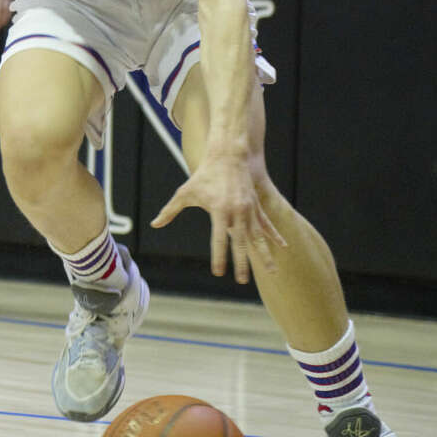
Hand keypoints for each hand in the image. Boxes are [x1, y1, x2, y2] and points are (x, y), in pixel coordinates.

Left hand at [151, 154, 285, 283]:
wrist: (227, 155)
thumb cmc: (204, 175)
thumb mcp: (185, 192)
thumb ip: (170, 211)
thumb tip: (154, 224)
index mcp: (220, 210)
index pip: (219, 239)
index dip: (219, 257)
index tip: (219, 272)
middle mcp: (237, 212)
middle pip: (240, 243)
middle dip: (241, 263)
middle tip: (241, 281)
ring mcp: (249, 209)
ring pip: (258, 237)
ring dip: (264, 255)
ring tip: (272, 272)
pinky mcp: (256, 205)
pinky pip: (267, 224)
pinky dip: (274, 236)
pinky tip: (283, 248)